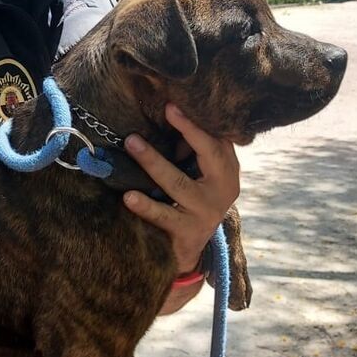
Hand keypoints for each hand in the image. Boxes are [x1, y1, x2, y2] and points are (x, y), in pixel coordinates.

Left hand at [121, 103, 240, 272]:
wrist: (190, 250)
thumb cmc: (192, 202)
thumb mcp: (201, 176)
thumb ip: (193, 151)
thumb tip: (167, 117)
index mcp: (228, 171)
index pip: (216, 140)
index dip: (195, 123)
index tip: (172, 106)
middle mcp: (223, 190)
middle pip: (207, 154)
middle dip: (185, 130)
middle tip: (163, 110)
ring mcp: (206, 212)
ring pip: (178, 183)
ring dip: (153, 162)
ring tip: (132, 144)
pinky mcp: (188, 232)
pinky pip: (164, 216)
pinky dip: (145, 205)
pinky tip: (128, 197)